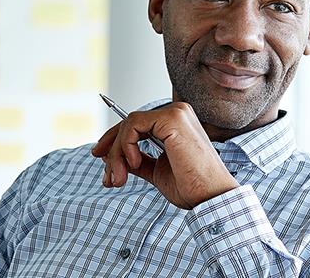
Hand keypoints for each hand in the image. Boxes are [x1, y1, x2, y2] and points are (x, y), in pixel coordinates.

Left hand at [90, 102, 239, 209]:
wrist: (210, 197)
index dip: (114, 140)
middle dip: (111, 150)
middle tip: (107, 176)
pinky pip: (133, 125)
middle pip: (129, 123)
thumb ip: (138, 160)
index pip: (137, 124)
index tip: (99, 158)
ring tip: (118, 178)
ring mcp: (175, 113)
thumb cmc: (191, 187)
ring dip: (116, 153)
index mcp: (176, 123)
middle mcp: (177, 113)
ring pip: (128, 125)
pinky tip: (134, 164)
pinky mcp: (172, 119)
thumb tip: (112, 158)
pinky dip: (126, 146)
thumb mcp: (156, 171)